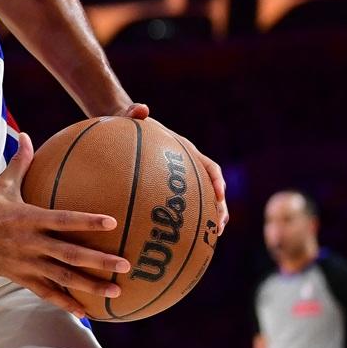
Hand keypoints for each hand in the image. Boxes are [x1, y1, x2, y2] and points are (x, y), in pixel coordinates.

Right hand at [0, 132, 129, 315]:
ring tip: (115, 291)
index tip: (112, 223)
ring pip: (62, 277)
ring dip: (90, 285)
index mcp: (26, 218)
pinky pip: (44, 292)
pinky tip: (84, 311)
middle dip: (100, 261)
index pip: (63, 219)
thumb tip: (27, 135)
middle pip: (70, 253)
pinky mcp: (16, 277)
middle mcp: (28, 242)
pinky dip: (64, 302)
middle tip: (127, 265)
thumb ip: (19, 162)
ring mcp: (23, 263)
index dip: (87, 221)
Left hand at [117, 103, 228, 235]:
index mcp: (186, 150)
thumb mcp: (131, 116)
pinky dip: (186, 221)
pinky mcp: (169, 187)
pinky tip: (178, 239)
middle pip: (212, 189)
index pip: (209, 166)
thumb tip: (140, 108)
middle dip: (220, 208)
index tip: (219, 195)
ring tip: (211, 238)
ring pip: (202, 201)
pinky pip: (181, 205)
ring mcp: (181, 178)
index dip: (217, 180)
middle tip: (220, 227)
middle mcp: (189, 165)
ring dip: (209, 219)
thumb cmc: (130, 120)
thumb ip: (136, 112)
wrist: (126, 123)